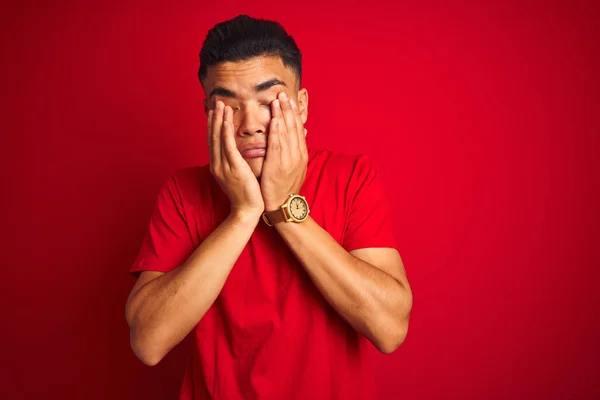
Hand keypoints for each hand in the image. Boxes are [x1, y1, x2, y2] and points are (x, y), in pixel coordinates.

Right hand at [208, 101, 263, 217]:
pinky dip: (225, 132)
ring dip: (219, 120)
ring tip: (221, 105)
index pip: (213, 140)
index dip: (213, 124)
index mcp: (218, 165)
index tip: (215, 110)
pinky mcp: (233, 168)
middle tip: (216, 101)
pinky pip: (228, 146)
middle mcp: (217, 164)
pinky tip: (225, 120)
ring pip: (218, 138)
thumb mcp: (236, 174)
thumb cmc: (245, 193)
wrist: (247, 210)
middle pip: (213, 136)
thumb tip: (235, 151)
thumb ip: (234, 162)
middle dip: (214, 118)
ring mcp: (223, 166)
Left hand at [260, 91, 307, 210]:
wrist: (283, 205)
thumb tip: (302, 132)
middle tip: (282, 93)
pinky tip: (274, 119)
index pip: (298, 129)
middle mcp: (297, 155)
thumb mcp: (295, 166)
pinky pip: (277, 145)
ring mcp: (288, 160)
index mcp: (301, 154)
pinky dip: (276, 131)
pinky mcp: (278, 165)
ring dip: (281, 115)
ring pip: (286, 133)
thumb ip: (297, 149)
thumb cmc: (286, 186)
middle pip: (293, 127)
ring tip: (277, 100)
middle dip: (288, 109)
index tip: (290, 99)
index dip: (294, 113)